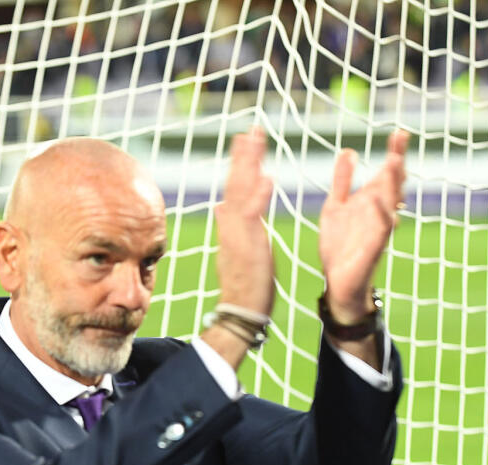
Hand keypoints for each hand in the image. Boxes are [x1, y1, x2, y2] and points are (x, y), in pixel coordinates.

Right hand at [213, 126, 275, 317]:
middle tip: (251, 130)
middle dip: (243, 156)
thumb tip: (220, 207)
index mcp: (231, 227)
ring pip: (240, 192)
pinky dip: (259, 196)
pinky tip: (268, 177)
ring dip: (248, 165)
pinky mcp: (249, 246)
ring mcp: (238, 234)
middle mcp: (231, 226)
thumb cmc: (244, 286)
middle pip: (235, 183)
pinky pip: (253, 217)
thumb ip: (230, 226)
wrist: (240, 312)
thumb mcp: (236, 250)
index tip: (244, 141)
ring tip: (254, 140)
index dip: (239, 164)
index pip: (233, 189)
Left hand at [318, 129, 408, 321]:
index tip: (400, 133)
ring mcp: (378, 229)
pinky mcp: (374, 247)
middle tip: (401, 139)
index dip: (394, 154)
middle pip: (392, 184)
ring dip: (393, 183)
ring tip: (395, 162)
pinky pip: (380, 229)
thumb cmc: (340, 246)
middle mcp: (379, 213)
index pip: (385, 174)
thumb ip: (342, 181)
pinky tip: (375, 199)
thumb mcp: (336, 206)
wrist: (337, 283)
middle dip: (396, 162)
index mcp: (371, 202)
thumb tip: (349, 151)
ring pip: (390, 203)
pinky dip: (380, 214)